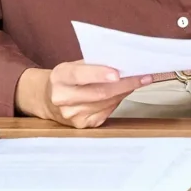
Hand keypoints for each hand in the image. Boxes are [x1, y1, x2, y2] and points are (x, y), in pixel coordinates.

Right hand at [16, 62, 150, 127]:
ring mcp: (72, 115)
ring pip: (106, 103)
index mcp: (59, 78)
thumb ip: (93, 64)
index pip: (80, 75)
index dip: (99, 74)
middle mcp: (62, 99)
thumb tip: (123, 64)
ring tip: (137, 82)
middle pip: (99, 93)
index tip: (118, 73)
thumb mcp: (72, 65)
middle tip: (143, 77)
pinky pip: (106, 112)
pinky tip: (122, 93)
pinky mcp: (82, 125)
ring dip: (124, 92)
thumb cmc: (66, 78)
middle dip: (125, 84)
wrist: (48, 99)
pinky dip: (117, 101)